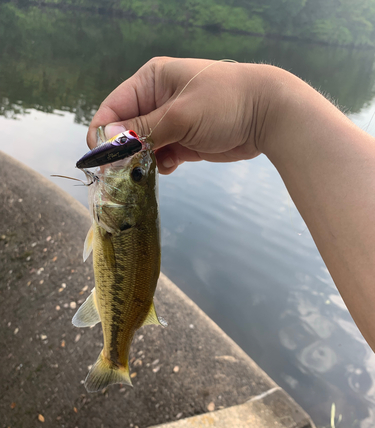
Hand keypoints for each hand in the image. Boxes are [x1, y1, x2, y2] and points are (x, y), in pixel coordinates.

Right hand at [88, 57, 269, 173]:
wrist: (267, 115)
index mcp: (151, 81)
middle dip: (122, 151)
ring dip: (141, 161)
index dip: (104, 132)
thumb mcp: (180, 115)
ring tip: (146, 172)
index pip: (114, 107)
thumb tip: (107, 141)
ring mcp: (171, 123)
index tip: (100, 158)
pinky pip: (161, 156)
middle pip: (126, 130)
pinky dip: (160, 165)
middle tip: (120, 174)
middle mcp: (157, 101)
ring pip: (142, 147)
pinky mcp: (183, 141)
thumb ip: (143, 129)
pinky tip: (171, 166)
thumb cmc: (224, 102)